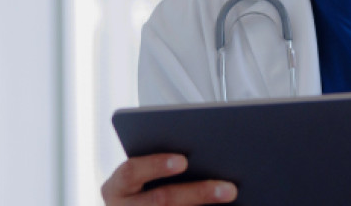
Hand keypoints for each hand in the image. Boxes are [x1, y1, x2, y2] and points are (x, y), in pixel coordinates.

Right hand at [101, 154, 236, 205]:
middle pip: (161, 201)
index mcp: (117, 186)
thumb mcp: (142, 174)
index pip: (132, 171)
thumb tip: (210, 151)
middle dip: (198, 193)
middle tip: (230, 189)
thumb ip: (168, 162)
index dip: (156, 165)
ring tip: (233, 199)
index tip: (184, 160)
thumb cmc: (142, 186)